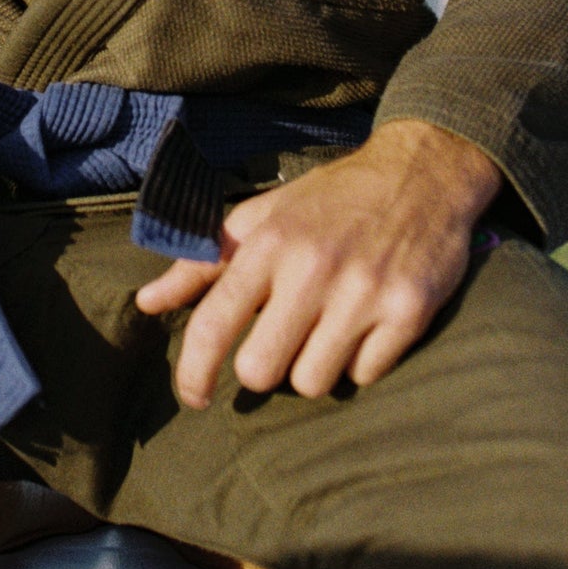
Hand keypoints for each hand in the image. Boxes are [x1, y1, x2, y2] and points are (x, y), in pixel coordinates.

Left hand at [135, 119, 501, 405]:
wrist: (422, 171)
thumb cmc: (330, 199)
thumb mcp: (261, 217)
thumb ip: (202, 264)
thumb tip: (146, 303)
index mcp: (268, 242)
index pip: (214, 323)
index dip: (194, 372)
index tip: (193, 397)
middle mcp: (312, 267)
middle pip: (262, 370)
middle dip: (264, 369)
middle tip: (279, 345)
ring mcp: (363, 291)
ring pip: (313, 382)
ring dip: (314, 366)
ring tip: (326, 328)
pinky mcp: (409, 310)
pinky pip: (365, 376)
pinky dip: (361, 361)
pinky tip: (366, 324)